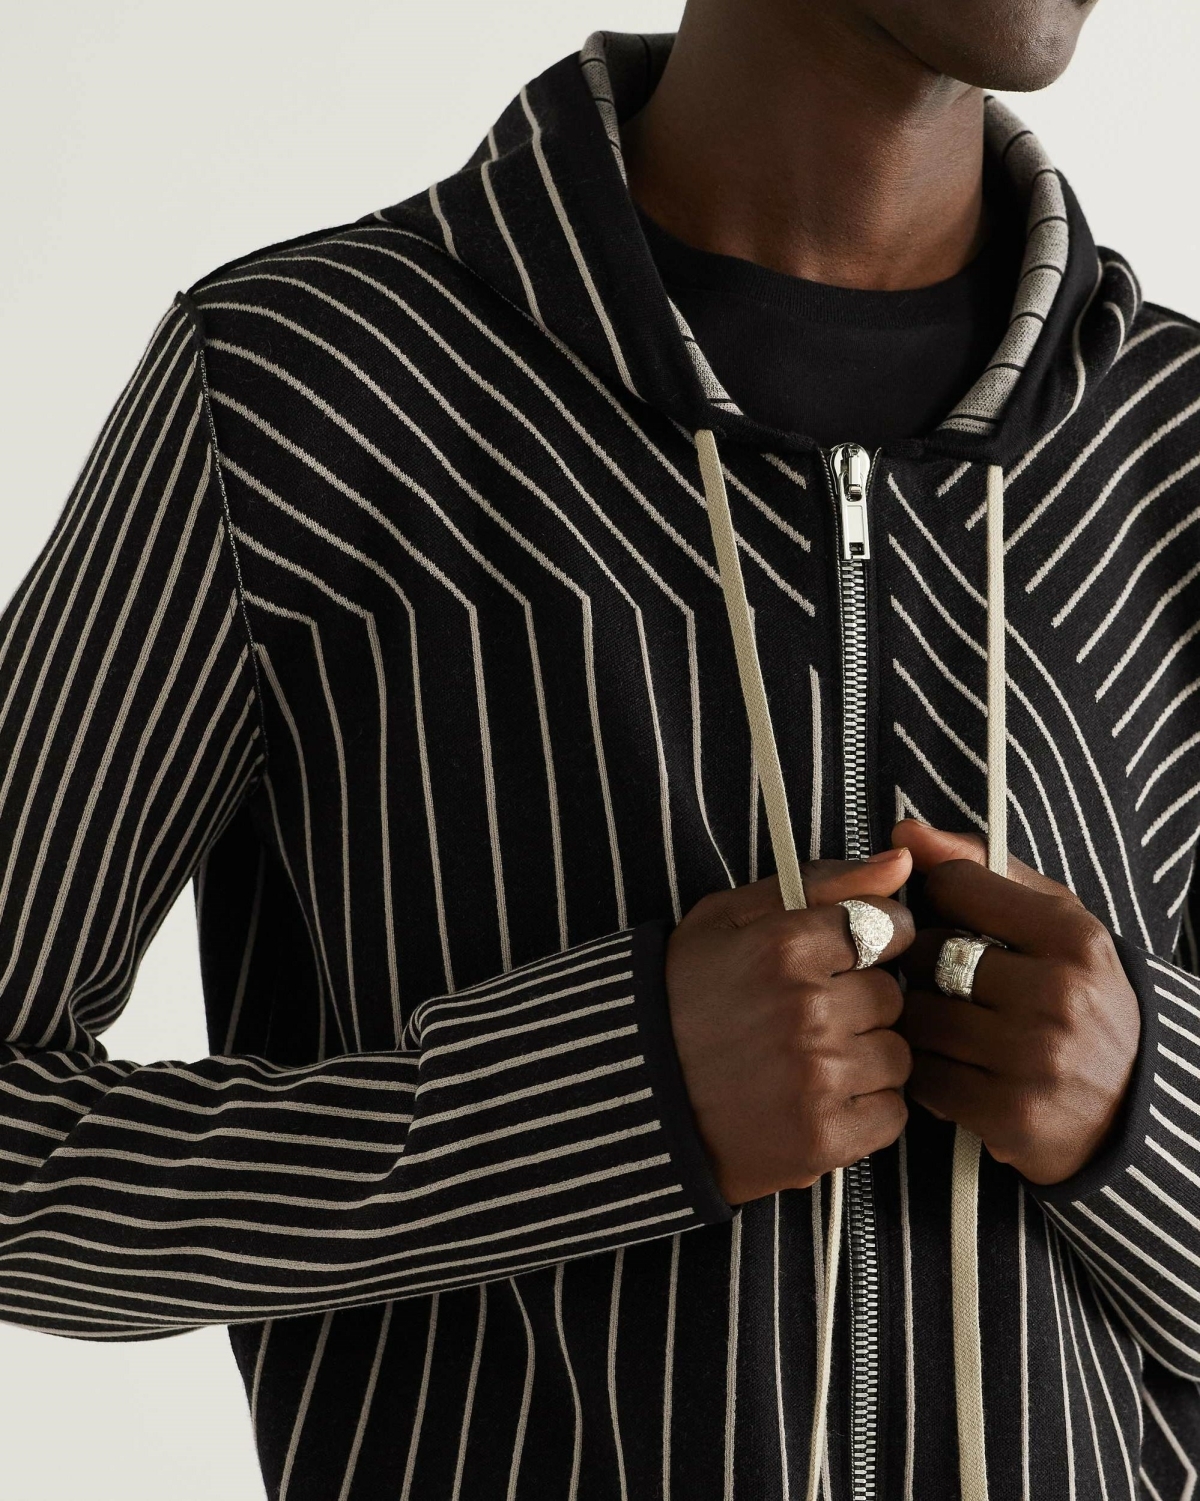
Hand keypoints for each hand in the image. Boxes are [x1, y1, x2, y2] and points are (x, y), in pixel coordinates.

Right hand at [666, 850, 914, 1204]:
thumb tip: (901, 863)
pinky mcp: (823, 1139)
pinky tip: (813, 1100)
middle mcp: (806, 1010)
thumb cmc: (681, 996)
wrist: (630, 1098)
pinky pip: (891, 1113)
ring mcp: (817, 1079)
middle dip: (858, 1002)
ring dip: (862, 1057)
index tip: (842, 959)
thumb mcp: (730, 919)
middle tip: (804, 1017)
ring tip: (805, 1061)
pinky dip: (862, 1110)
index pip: (887, 926)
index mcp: (784, 946)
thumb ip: (820, 883)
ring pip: (895, 1056)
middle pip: (891, 995)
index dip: (868, 941)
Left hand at [893, 821, 1140, 1185]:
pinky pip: (923, 1077)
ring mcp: (1035, 1058)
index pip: (952, 885)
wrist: (1133, 1107)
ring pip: (917, 1017)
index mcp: (1073, 936)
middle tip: (948, 983)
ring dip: (920, 1021)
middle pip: (926, 954)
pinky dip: (926, 1073)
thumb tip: (903, 829)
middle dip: (924, 966)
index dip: (939, 902)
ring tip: (949, 1026)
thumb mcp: (1054, 921)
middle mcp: (1058, 995)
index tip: (954, 920)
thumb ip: (981, 866)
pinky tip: (953, 1068)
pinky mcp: (1010, 1115)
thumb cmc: (1079, 997)